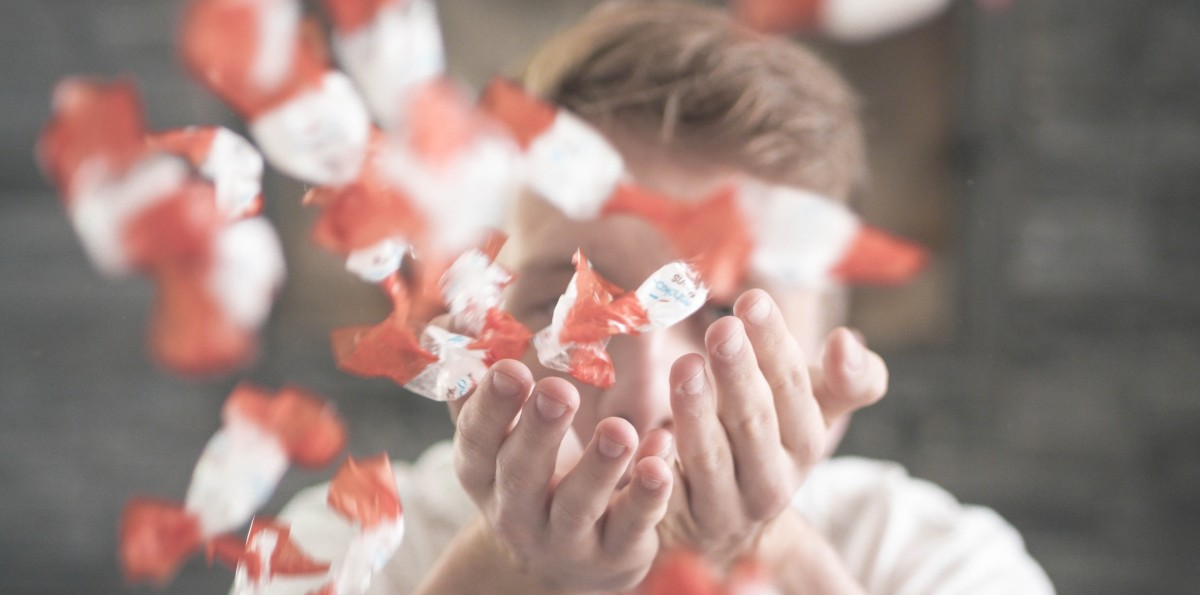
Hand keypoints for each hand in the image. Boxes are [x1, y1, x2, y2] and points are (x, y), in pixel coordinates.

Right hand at [451, 360, 674, 592]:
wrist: (560, 563)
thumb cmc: (530, 478)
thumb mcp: (499, 441)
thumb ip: (484, 386)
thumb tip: (458, 318)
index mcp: (483, 472)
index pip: (476, 439)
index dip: (491, 407)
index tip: (512, 368)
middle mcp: (516, 511)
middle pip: (522, 474)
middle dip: (540, 431)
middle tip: (559, 389)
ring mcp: (565, 539)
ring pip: (579, 505)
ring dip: (599, 466)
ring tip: (620, 428)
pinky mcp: (614, 554)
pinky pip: (631, 525)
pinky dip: (647, 495)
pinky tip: (663, 461)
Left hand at [658, 289, 887, 566]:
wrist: (729, 529)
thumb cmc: (770, 443)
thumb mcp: (812, 413)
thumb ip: (847, 379)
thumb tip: (847, 340)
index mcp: (805, 445)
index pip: (794, 390)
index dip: (775, 347)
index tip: (752, 301)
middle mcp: (770, 482)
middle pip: (754, 423)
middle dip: (738, 374)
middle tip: (721, 328)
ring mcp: (723, 508)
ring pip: (710, 459)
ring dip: (697, 412)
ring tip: (685, 366)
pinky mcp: (677, 523)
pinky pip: (665, 498)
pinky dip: (658, 469)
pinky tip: (650, 439)